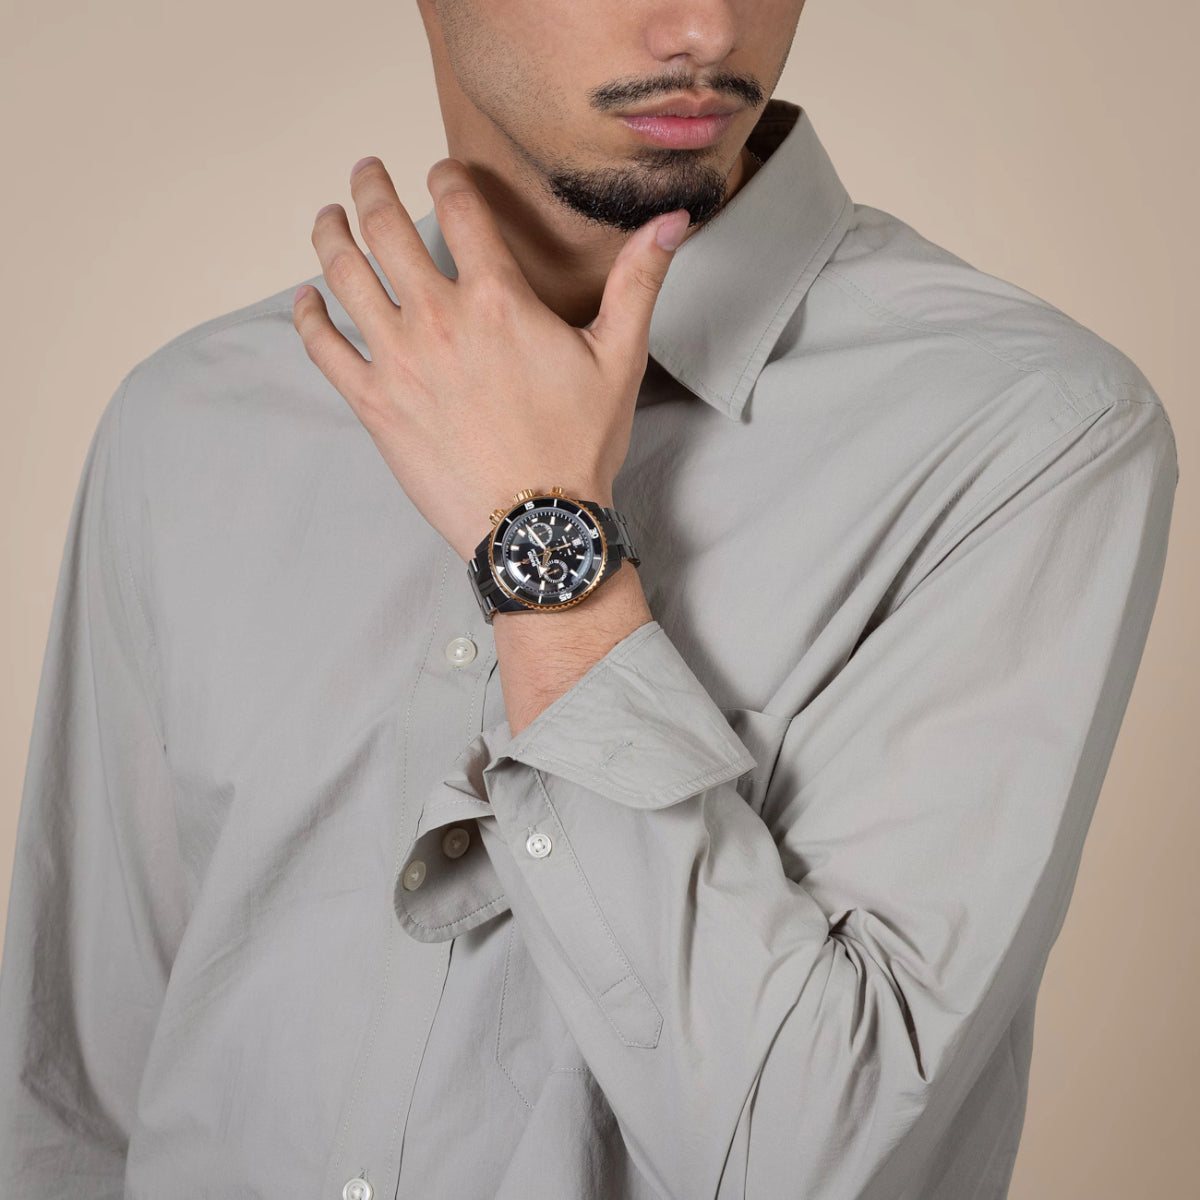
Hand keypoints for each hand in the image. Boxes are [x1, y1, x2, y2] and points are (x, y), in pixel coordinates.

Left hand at [293, 155, 689, 561]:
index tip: (439, 169)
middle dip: (371, 187)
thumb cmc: (578, 445)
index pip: (460, 207)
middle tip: (365, 170)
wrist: (535, 522)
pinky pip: (323, 347)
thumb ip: (639, 282)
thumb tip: (673, 220)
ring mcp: (398, 360)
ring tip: (328, 216)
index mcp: (498, 298)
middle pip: (386, 227)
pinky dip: (307, 316)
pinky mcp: (373, 403)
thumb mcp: (620, 359)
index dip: (447, 176)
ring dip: (330, 235)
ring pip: (344, 275)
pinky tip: (306, 300)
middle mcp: (438, 318)